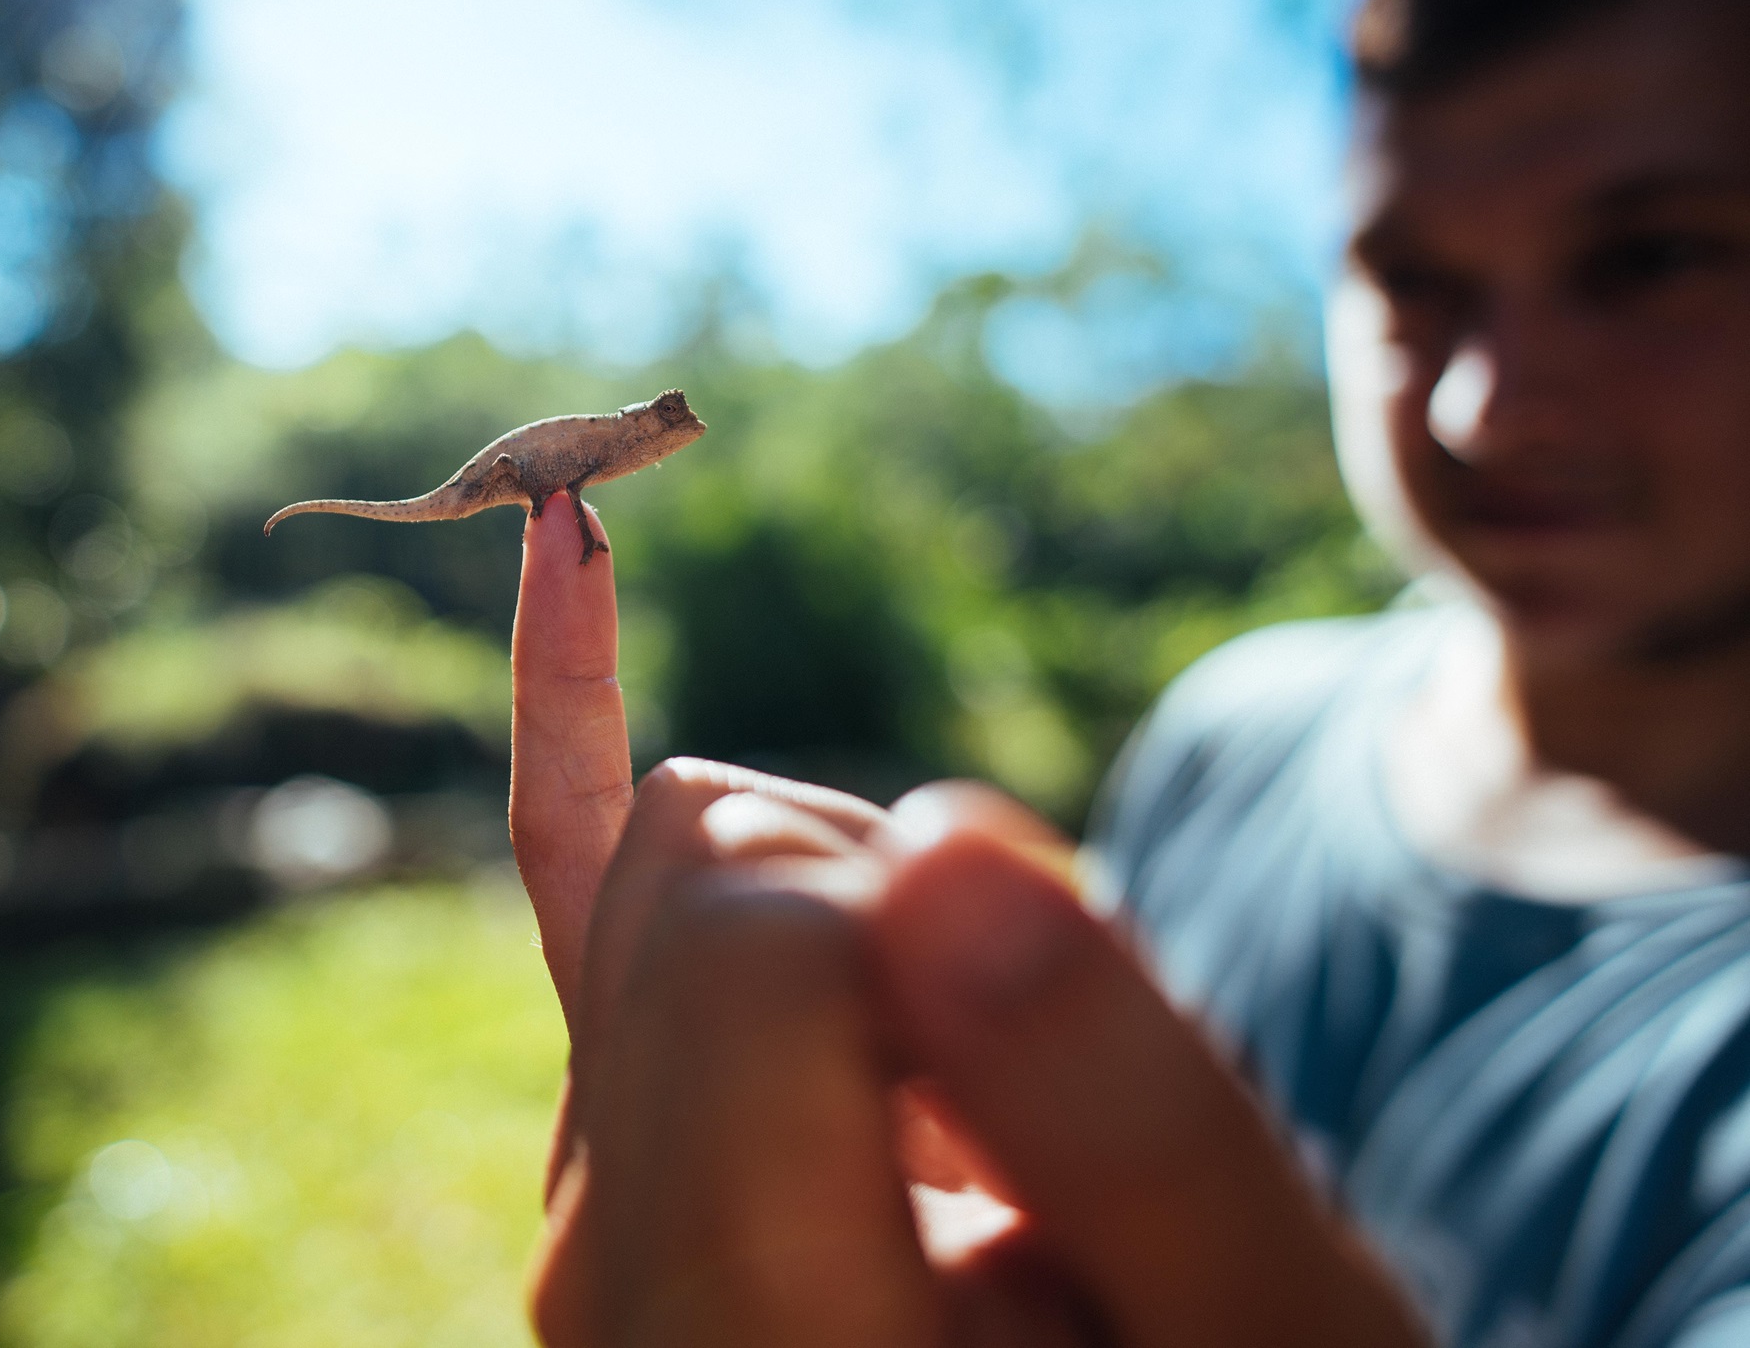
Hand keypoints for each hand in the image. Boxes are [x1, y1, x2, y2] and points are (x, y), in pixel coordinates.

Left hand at [536, 778, 1432, 1346]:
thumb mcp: (1256, 1318)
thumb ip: (1113, 1114)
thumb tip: (940, 843)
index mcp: (746, 1311)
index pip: (761, 927)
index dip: (937, 931)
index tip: (1063, 1066)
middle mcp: (610, 1250)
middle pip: (699, 861)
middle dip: (900, 904)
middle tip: (1052, 1095)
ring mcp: (597, 1188)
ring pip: (670, 844)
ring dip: (865, 899)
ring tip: (1006, 1098)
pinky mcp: (618, 1130)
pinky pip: (566, 874)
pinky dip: (580, 710)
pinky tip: (569, 551)